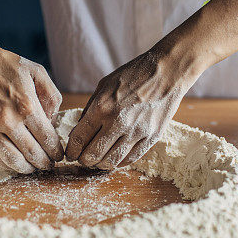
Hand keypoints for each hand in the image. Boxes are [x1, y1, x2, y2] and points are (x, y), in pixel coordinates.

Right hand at [0, 38, 62, 172]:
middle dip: (44, 163)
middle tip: (49, 165)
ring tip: (33, 168)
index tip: (59, 155)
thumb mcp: (37, 72)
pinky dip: (6, 163)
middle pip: (32, 154)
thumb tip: (52, 121)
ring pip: (12, 160)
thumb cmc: (4, 64)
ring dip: (26, 168)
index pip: (47, 139)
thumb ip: (51, 96)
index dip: (56, 151)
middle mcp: (8, 121)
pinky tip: (15, 162)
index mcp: (26, 106)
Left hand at [65, 50, 195, 169]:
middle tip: (83, 158)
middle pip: (93, 155)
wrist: (167, 72)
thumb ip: (90, 108)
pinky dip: (119, 162)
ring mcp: (136, 132)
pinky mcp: (151, 137)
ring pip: (111, 162)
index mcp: (102, 107)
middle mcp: (118, 122)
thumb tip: (79, 131)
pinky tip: (115, 158)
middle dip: (84, 160)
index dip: (71, 151)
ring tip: (98, 161)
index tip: (70, 154)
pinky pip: (131, 159)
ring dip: (100, 165)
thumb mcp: (104, 85)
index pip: (79, 139)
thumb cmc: (133, 75)